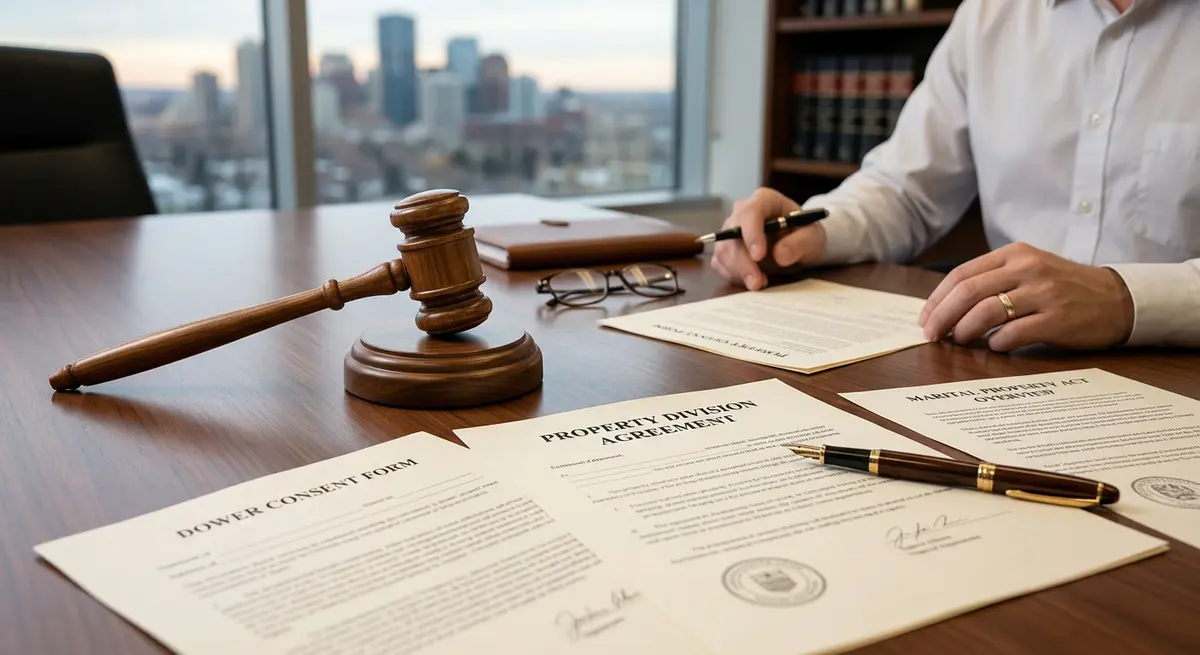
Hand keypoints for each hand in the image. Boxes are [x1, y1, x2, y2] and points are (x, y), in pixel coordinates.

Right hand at [710, 188, 825, 289]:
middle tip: (757, 282)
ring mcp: (730, 230)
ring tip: (759, 283)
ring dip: (737, 271)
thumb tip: (780, 256)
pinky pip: (720, 263)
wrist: (798, 243)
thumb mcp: (812, 238)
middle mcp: (742, 212)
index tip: (758, 256)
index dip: (751, 234)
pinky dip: (732, 275)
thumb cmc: (804, 234)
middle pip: (731, 235)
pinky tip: (750, 280)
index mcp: (764, 200)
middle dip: (742, 261)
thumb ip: (800, 244)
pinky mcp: (726, 248)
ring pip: (723, 251)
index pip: (749, 212)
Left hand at [919, 242, 1134, 350]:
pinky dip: (996, 343)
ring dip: (965, 331)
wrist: (1117, 299)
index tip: (925, 318)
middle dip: (942, 316)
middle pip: (968, 292)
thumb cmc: (1064, 287)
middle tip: (931, 335)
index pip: (962, 274)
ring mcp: (1043, 293)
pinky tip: (994, 346)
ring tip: (960, 341)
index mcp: (1015, 254)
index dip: (937, 298)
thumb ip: (993, 280)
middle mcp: (1028, 269)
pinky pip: (1013, 334)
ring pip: (986, 312)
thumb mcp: (1029, 270)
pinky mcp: (1056, 319)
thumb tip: (946, 306)